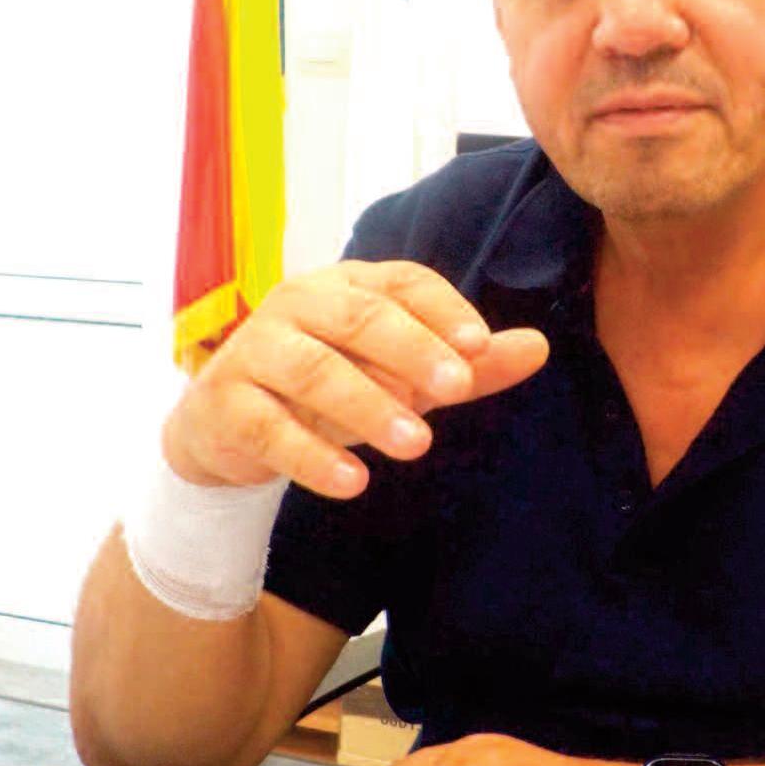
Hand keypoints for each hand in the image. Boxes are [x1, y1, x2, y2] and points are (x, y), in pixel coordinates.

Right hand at [163, 261, 548, 497]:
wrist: (228, 427)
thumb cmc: (331, 389)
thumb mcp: (403, 376)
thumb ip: (468, 365)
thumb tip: (539, 348)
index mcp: (348, 284)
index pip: (402, 282)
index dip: (442, 309)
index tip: (481, 343)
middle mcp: (298, 303)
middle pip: (360, 317)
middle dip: (413, 350)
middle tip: (458, 387)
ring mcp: (255, 349)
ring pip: (315, 370)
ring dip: (369, 407)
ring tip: (417, 444)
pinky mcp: (225, 403)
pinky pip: (269, 427)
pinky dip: (312, 456)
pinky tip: (354, 483)